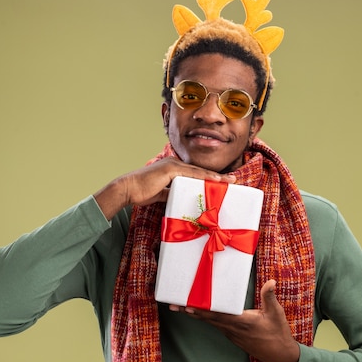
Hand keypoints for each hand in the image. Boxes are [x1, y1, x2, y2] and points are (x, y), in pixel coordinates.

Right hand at [93, 157, 235, 219]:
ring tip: (231, 181)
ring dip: (216, 176)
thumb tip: (179, 198)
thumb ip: (170, 193)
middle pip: (200, 170)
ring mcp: (173, 164)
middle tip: (234, 180)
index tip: (223, 183)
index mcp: (172, 168)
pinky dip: (205, 177)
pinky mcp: (170, 169)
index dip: (209, 177)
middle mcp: (174, 163)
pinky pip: (192, 173)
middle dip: (218, 176)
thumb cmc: (140, 192)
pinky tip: (216, 180)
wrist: (126, 189)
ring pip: (199, 171)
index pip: (195, 173)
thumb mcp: (159, 193)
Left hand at [169, 280, 300, 361]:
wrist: (280, 355)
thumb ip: (269, 296)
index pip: (217, 315)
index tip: (188, 306)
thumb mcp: (276, 313)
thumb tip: (271, 282)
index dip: (202, 311)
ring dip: (195, 315)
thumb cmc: (278, 333)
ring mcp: (231, 333)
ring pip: (210, 322)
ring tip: (180, 307)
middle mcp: (233, 328)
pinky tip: (199, 313)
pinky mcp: (232, 335)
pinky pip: (215, 325)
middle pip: (207, 318)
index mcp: (242, 321)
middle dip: (190, 312)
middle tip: (173, 305)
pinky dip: (205, 318)